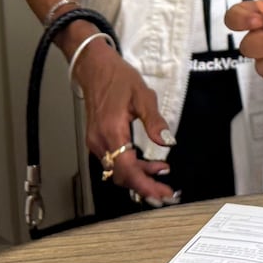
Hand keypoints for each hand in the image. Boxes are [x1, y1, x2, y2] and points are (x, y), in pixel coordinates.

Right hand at [73, 39, 176, 203]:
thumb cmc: (118, 78)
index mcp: (112, 131)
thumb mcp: (143, 96)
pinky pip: (113, 162)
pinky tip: (146, 163)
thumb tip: (167, 141)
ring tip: (161, 173)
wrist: (95, 68)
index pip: (127, 169)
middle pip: (121, 176)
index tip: (162, 193)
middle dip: (144, 186)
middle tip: (165, 192)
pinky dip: (130, 167)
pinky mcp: (97, 140)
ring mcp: (96, 141)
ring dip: (139, 176)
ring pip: (117, 171)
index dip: (146, 185)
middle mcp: (100, 141)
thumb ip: (155, 122)